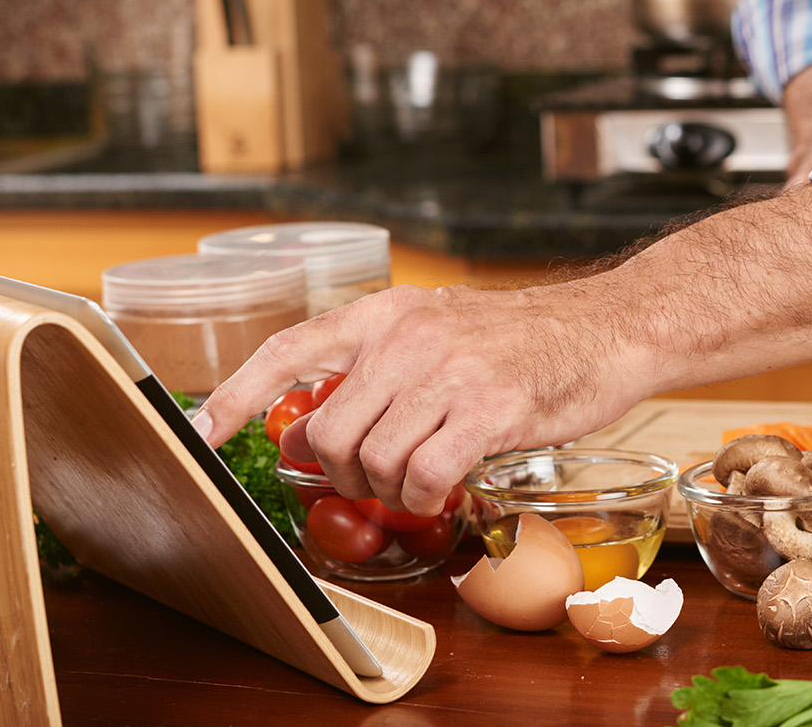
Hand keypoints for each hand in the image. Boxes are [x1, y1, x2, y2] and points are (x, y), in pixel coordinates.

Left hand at [194, 283, 654, 515]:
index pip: (291, 349)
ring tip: (425, 482)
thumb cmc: (527, 341)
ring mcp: (450, 371)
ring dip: (393, 492)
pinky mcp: (491, 407)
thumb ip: (385, 367)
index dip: (239, 394)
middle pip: (331, 433)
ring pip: (376, 461)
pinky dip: (426, 498)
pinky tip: (445, 489)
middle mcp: (409, 337)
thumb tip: (329, 426)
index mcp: (389, 313)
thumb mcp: (443, 330)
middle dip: (346, 476)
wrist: (609, 329)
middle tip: (380, 482)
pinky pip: (426, 475)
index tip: (203, 432)